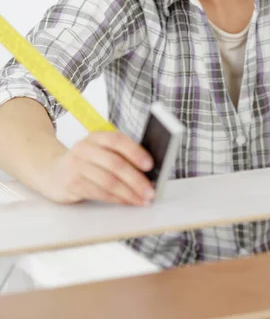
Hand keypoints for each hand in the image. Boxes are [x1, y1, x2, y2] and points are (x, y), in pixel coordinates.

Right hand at [37, 131, 154, 205]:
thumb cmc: (84, 163)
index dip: (135, 152)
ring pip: (108, 180)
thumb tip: (147, 170)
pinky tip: (126, 201)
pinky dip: (115, 198)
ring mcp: (76, 166)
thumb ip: (119, 155)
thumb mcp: (98, 152)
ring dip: (129, 192)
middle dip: (136, 179)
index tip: (150, 165)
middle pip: (115, 163)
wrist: (51, 172)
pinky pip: (98, 192)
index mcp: (96, 137)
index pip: (117, 140)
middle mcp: (85, 148)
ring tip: (142, 199)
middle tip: (150, 190)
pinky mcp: (71, 183)